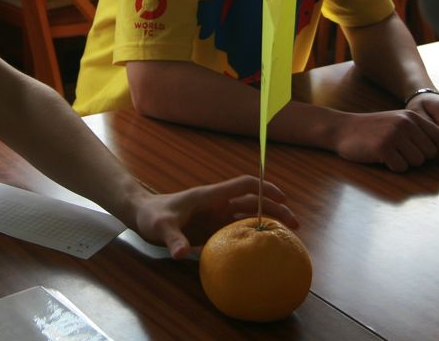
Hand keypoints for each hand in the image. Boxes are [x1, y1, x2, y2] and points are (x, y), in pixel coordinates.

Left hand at [131, 174, 297, 259]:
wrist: (143, 216)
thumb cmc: (152, 216)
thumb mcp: (161, 228)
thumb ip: (173, 239)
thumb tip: (182, 254)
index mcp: (210, 196)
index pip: (244, 185)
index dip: (265, 188)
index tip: (283, 198)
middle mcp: (218, 204)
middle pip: (253, 200)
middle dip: (275, 207)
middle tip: (295, 223)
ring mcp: (217, 216)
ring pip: (249, 214)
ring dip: (268, 220)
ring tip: (288, 235)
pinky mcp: (214, 228)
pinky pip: (239, 229)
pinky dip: (254, 234)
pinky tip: (265, 248)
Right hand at [332, 109, 438, 171]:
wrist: (342, 128)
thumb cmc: (373, 129)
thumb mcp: (398, 121)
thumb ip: (419, 130)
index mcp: (412, 116)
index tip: (428, 154)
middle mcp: (406, 124)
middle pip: (430, 154)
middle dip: (418, 158)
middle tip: (401, 153)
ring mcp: (394, 135)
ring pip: (417, 162)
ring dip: (405, 162)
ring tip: (391, 153)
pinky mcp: (383, 148)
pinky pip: (401, 167)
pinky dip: (393, 167)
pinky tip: (381, 157)